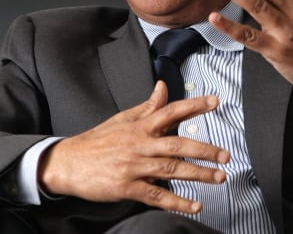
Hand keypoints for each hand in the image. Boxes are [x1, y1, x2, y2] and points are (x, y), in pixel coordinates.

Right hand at [38, 81, 229, 212]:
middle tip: (225, 155)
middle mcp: (139, 144)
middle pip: (177, 144)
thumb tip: (163, 87)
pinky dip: (177, 201)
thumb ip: (147, 107)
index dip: (194, 105)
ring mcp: (133, 166)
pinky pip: (157, 195)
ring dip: (198, 174)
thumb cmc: (96, 142)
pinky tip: (195, 204)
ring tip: (218, 177)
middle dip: (205, 149)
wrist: (67, 163)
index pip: (170, 111)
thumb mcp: (122, 119)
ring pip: (171, 169)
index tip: (215, 101)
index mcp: (139, 127)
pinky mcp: (126, 187)